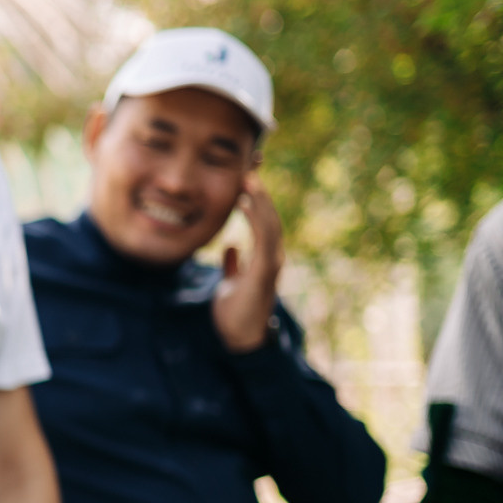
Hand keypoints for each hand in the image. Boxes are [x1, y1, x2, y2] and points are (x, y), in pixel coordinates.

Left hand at [213, 171, 284, 352]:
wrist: (238, 339)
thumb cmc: (234, 313)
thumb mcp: (230, 283)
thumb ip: (233, 266)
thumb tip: (230, 247)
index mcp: (263, 256)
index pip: (261, 219)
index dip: (255, 196)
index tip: (245, 173)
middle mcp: (271, 256)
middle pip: (268, 214)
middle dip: (259, 190)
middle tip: (250, 163)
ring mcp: (271, 263)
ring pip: (270, 223)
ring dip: (260, 199)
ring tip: (249, 177)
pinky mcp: (264, 272)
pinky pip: (264, 238)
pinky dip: (257, 218)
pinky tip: (245, 201)